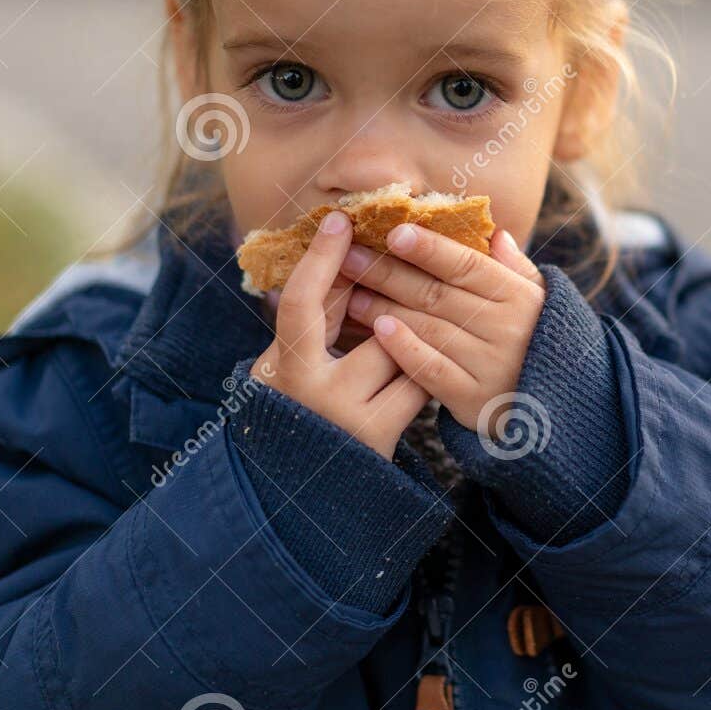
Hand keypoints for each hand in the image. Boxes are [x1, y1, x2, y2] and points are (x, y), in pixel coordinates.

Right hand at [251, 210, 431, 456]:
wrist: (308, 489)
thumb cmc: (299, 414)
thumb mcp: (289, 368)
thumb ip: (316, 323)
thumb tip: (347, 261)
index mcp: (280, 367)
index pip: (299, 302)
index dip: (320, 259)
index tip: (340, 220)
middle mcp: (310, 390)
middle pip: (370, 327)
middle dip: (390, 309)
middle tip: (407, 294)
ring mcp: (347, 415)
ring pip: (401, 353)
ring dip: (414, 343)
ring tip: (423, 340)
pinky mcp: (380, 435)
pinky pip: (417, 385)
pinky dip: (424, 372)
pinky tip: (430, 369)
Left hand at [339, 223, 545, 436]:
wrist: (559, 408)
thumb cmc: (539, 343)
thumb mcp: (539, 302)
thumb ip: (515, 269)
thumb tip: (495, 234)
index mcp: (519, 296)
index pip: (467, 265)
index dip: (429, 248)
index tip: (393, 232)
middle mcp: (506, 328)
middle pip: (438, 294)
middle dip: (390, 273)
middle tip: (350, 255)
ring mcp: (490, 364)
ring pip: (429, 328)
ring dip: (386, 308)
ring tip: (352, 292)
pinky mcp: (474, 398)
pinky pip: (433, 370)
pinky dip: (405, 349)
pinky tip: (379, 331)